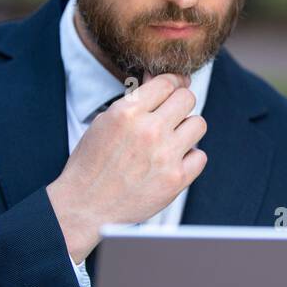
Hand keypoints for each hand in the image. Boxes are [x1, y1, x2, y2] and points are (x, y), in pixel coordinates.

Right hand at [47, 72, 207, 262]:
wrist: (86, 207)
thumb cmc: (93, 164)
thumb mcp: (104, 122)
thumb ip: (135, 101)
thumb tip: (160, 79)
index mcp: (128, 112)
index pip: (167, 83)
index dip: (174, 83)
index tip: (176, 87)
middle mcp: (149, 130)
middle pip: (188, 98)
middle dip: (181, 104)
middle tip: (172, 115)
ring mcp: (165, 155)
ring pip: (199, 124)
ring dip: (187, 130)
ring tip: (171, 140)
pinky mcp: (177, 178)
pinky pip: (200, 155)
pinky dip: (189, 158)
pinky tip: (172, 162)